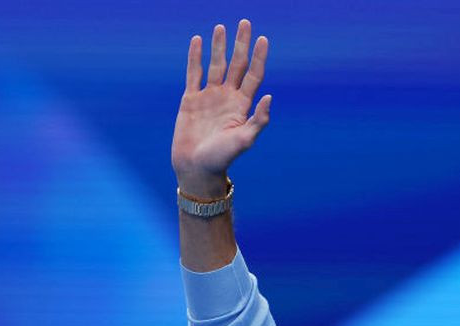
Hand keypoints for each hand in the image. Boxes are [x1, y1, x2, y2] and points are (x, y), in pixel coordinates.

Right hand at [171, 20, 270, 197]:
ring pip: (215, 65)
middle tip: (245, 23)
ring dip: (219, 46)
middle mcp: (228, 97)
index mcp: (242, 105)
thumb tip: (269, 97)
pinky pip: (193, 73)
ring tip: (220, 27)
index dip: (258, 57)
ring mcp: (209, 96)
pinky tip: (197, 41)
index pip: (253, 75)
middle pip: (237, 65)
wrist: (196, 167)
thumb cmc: (222, 158)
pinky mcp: (191, 99)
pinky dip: (194, 57)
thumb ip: (258, 120)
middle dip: (241, 44)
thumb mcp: (244, 140)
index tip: (263, 39)